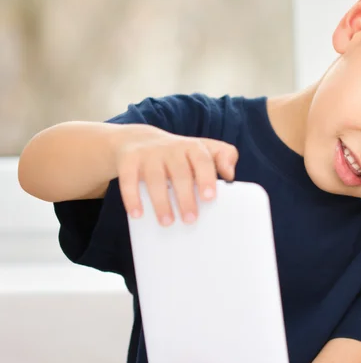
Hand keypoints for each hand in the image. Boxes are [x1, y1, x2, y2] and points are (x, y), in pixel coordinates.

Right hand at [115, 128, 237, 225]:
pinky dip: (132, 197)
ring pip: (155, 178)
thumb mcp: (201, 149)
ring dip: (161, 202)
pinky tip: (138, 214)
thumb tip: (230, 175)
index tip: (209, 197)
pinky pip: (128, 180)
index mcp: (192, 147)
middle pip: (180, 172)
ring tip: (167, 222)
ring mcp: (149, 153)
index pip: (202, 159)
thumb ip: (222, 156)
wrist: (137, 140)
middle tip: (190, 219)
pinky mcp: (128, 160)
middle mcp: (171, 148)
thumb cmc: (178, 154)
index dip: (206, 177)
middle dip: (185, 197)